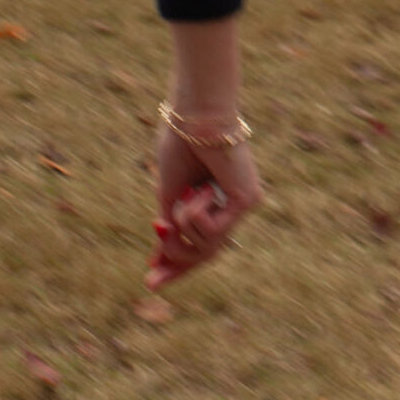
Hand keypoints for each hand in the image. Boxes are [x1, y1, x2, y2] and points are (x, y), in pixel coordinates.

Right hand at [147, 125, 262, 287]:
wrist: (193, 119)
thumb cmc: (179, 145)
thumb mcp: (168, 195)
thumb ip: (170, 225)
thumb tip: (161, 256)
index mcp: (214, 201)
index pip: (198, 242)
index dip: (175, 262)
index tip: (151, 277)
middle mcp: (233, 205)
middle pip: (204, 254)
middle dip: (176, 266)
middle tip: (150, 280)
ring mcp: (244, 205)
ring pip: (206, 248)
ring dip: (182, 228)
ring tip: (179, 201)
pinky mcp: (248, 201)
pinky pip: (213, 231)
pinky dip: (195, 214)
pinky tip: (199, 189)